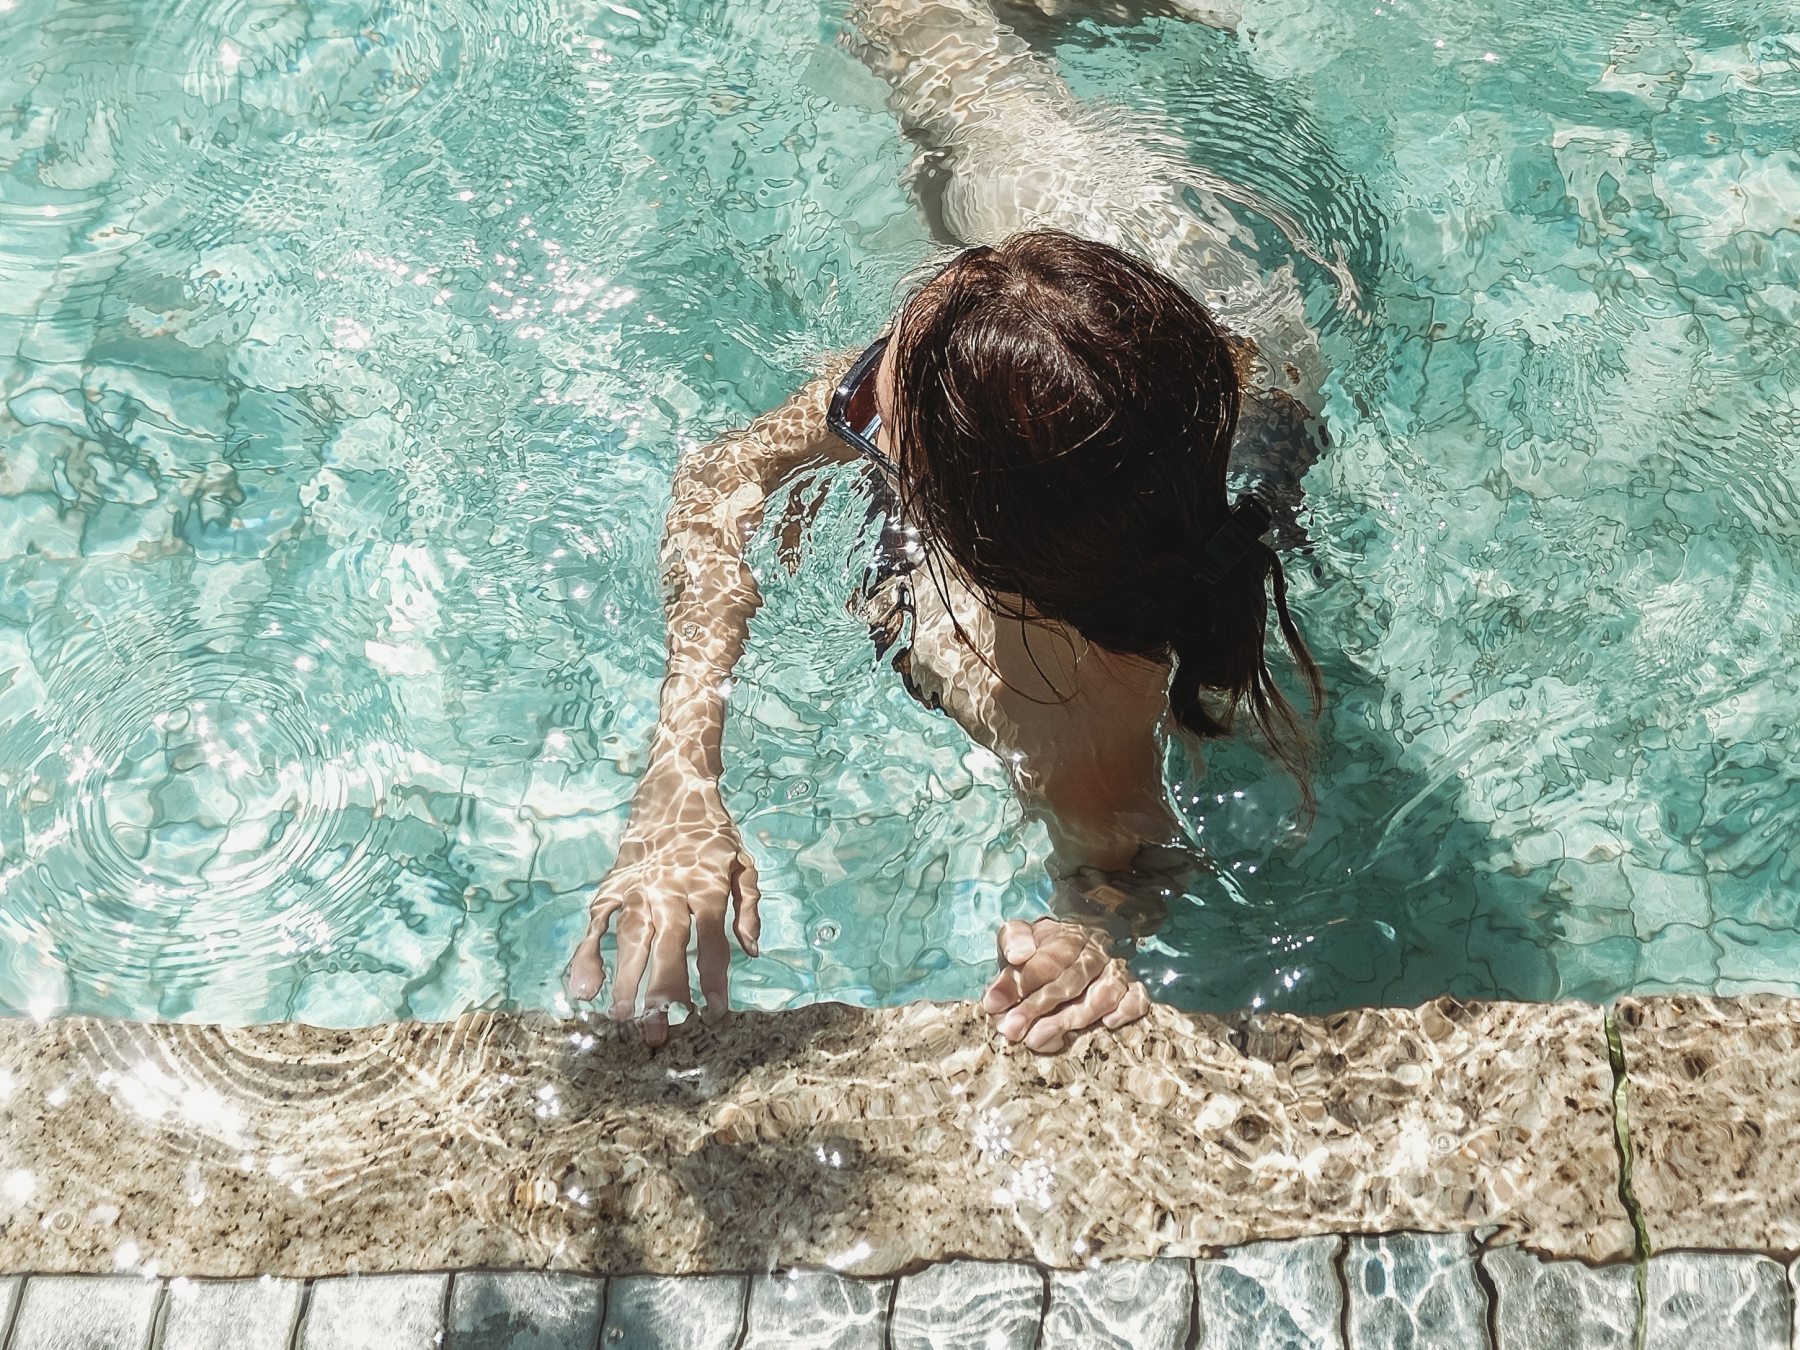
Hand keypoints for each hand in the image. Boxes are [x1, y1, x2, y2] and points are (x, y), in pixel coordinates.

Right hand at [567, 757, 760, 1045]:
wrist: (674, 790)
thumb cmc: (714, 835)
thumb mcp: (744, 864)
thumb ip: (748, 907)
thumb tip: (752, 950)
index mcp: (706, 887)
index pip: (712, 942)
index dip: (714, 979)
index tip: (715, 1013)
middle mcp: (670, 891)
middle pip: (667, 946)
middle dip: (663, 990)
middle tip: (660, 1030)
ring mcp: (637, 889)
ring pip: (631, 939)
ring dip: (625, 980)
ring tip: (622, 1018)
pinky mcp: (613, 886)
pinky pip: (598, 923)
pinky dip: (588, 953)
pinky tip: (584, 986)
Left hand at [981, 918, 1149, 1052]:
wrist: (1080, 943)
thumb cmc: (1043, 948)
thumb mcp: (1021, 935)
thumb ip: (1014, 941)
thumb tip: (1017, 955)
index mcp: (1065, 937)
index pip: (1045, 961)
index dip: (1019, 984)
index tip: (994, 1006)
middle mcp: (1094, 953)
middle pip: (1070, 982)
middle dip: (1039, 1008)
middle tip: (1013, 1031)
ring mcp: (1115, 972)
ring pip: (1103, 993)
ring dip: (1074, 1018)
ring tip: (1040, 1039)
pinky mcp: (1132, 989)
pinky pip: (1138, 999)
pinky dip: (1126, 1011)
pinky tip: (1108, 1024)